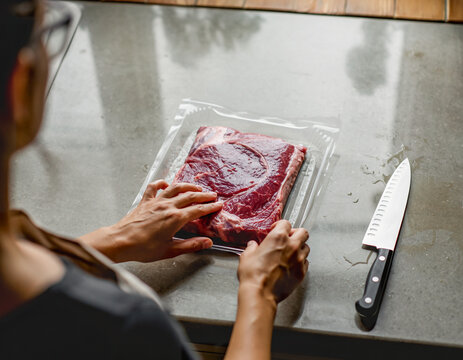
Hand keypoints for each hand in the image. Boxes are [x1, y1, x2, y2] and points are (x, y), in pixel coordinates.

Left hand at [81, 180, 222, 262]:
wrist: (120, 241)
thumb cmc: (143, 248)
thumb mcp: (170, 250)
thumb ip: (190, 245)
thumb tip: (208, 243)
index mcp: (176, 218)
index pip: (198, 210)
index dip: (210, 207)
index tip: (219, 204)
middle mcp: (167, 206)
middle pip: (190, 196)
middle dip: (203, 195)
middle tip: (213, 195)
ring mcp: (156, 202)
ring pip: (175, 188)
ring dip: (188, 186)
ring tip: (196, 188)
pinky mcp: (145, 201)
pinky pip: (154, 187)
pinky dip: (162, 183)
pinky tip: (167, 183)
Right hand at [237, 220, 308, 305]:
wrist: (260, 293)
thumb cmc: (253, 274)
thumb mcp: (247, 256)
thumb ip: (251, 248)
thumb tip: (253, 246)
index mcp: (278, 237)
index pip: (286, 223)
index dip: (280, 225)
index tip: (276, 229)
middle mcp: (292, 246)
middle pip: (303, 232)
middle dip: (296, 233)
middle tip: (288, 238)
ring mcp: (299, 259)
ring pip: (306, 248)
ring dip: (300, 248)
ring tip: (291, 253)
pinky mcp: (302, 272)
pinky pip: (306, 263)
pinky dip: (301, 262)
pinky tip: (292, 265)